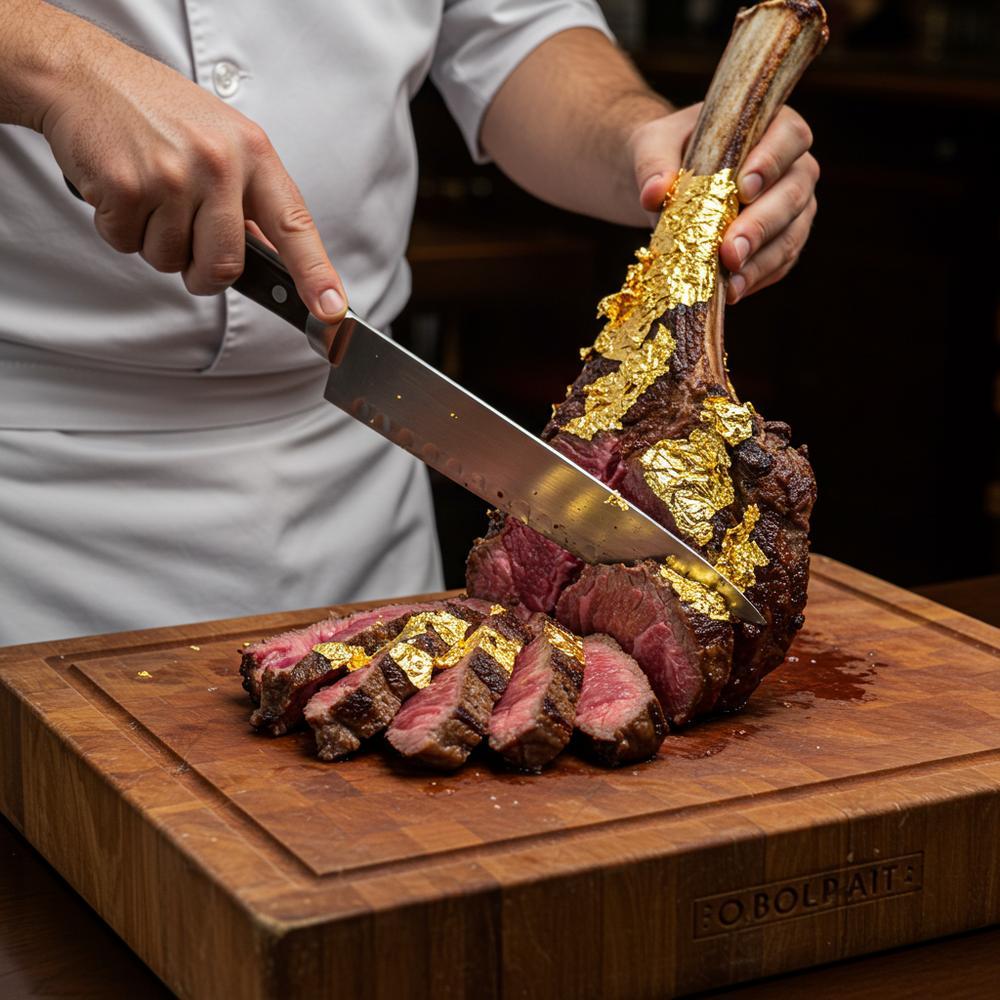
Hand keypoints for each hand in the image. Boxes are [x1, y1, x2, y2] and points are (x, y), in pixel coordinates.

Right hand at [36, 19, 346, 319]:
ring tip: (148, 193)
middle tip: (187, 246)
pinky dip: (119, 227)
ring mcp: (172, 175)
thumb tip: (273, 258)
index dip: (316, 274)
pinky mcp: (126, 186)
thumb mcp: (223, 141)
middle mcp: (219, 164)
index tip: (331, 310)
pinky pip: (127, 244)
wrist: (83, 74)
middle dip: (204, 274)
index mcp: (253, 154)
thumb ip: (249, 198)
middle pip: (225, 265)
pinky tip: (120, 187)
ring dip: (154, 242)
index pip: (295, 226)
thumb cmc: (158, 112)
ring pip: (170, 261)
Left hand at [629, 104, 818, 303]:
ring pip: (791, 235)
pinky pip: (779, 263)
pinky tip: (731, 293)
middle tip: (730, 252)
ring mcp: (793, 208)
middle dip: (761, 226)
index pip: (789, 136)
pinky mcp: (782, 242)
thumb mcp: (653, 147)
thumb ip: (654, 164)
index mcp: (772, 126)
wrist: (667, 182)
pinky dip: (756, 279)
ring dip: (760, 262)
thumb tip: (653, 194)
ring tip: (730, 283)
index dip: (771, 162)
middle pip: (793, 193)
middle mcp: (793, 166)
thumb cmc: (668, 153)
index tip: (742, 189)